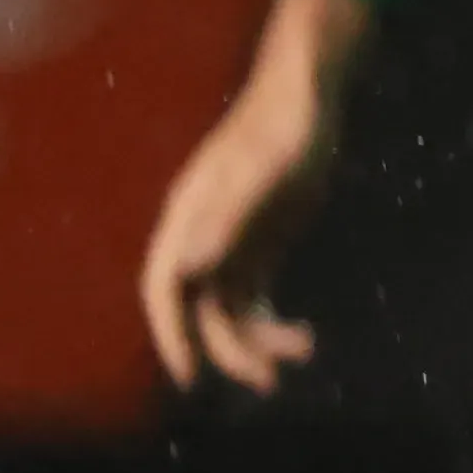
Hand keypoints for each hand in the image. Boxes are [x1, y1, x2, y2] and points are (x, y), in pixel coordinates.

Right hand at [140, 0, 370, 392]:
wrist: (307, 93)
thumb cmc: (286, 121)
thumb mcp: (267, 167)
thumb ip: (231, 213)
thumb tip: (190, 268)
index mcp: (189, 217)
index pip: (164, 287)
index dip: (171, 332)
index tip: (188, 374)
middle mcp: (203, 235)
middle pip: (199, 308)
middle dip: (225, 348)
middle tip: (268, 380)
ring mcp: (231, 242)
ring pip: (229, 310)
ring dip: (255, 341)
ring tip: (302, 352)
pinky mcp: (261, 245)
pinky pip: (255, 300)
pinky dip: (273, 324)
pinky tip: (304, 337)